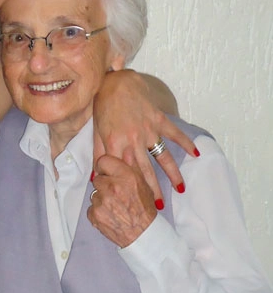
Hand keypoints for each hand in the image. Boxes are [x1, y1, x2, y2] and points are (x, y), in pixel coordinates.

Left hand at [88, 153, 157, 247]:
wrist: (143, 234)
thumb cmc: (145, 209)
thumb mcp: (143, 183)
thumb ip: (132, 166)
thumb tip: (126, 150)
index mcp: (126, 176)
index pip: (103, 160)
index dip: (106, 166)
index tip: (108, 171)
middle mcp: (113, 187)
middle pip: (98, 178)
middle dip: (105, 184)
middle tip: (116, 193)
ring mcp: (102, 201)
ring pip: (95, 193)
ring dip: (102, 198)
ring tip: (115, 205)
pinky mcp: (95, 214)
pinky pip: (91, 207)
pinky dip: (98, 211)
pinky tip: (110, 214)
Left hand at [93, 70, 195, 203]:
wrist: (116, 83)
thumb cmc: (103, 108)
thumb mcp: (97, 133)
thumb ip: (98, 156)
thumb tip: (95, 177)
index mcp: (116, 145)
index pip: (123, 173)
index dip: (128, 190)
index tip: (133, 205)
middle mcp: (133, 140)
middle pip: (145, 171)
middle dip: (152, 191)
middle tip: (157, 209)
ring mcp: (149, 130)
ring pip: (163, 157)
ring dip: (172, 174)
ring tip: (180, 189)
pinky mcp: (159, 120)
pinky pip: (175, 133)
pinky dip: (186, 143)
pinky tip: (196, 155)